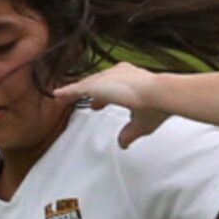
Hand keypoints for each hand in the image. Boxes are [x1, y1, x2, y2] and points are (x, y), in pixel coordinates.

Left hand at [52, 64, 168, 146]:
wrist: (160, 94)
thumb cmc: (158, 106)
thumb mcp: (141, 124)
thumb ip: (129, 133)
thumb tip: (122, 144)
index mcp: (133, 79)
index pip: (114, 85)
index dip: (104, 96)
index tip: (97, 104)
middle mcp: (120, 73)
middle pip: (99, 82)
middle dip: (90, 90)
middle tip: (80, 100)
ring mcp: (108, 77)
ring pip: (88, 84)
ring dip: (76, 91)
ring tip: (63, 97)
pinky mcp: (98, 84)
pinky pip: (78, 88)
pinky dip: (68, 92)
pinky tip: (58, 95)